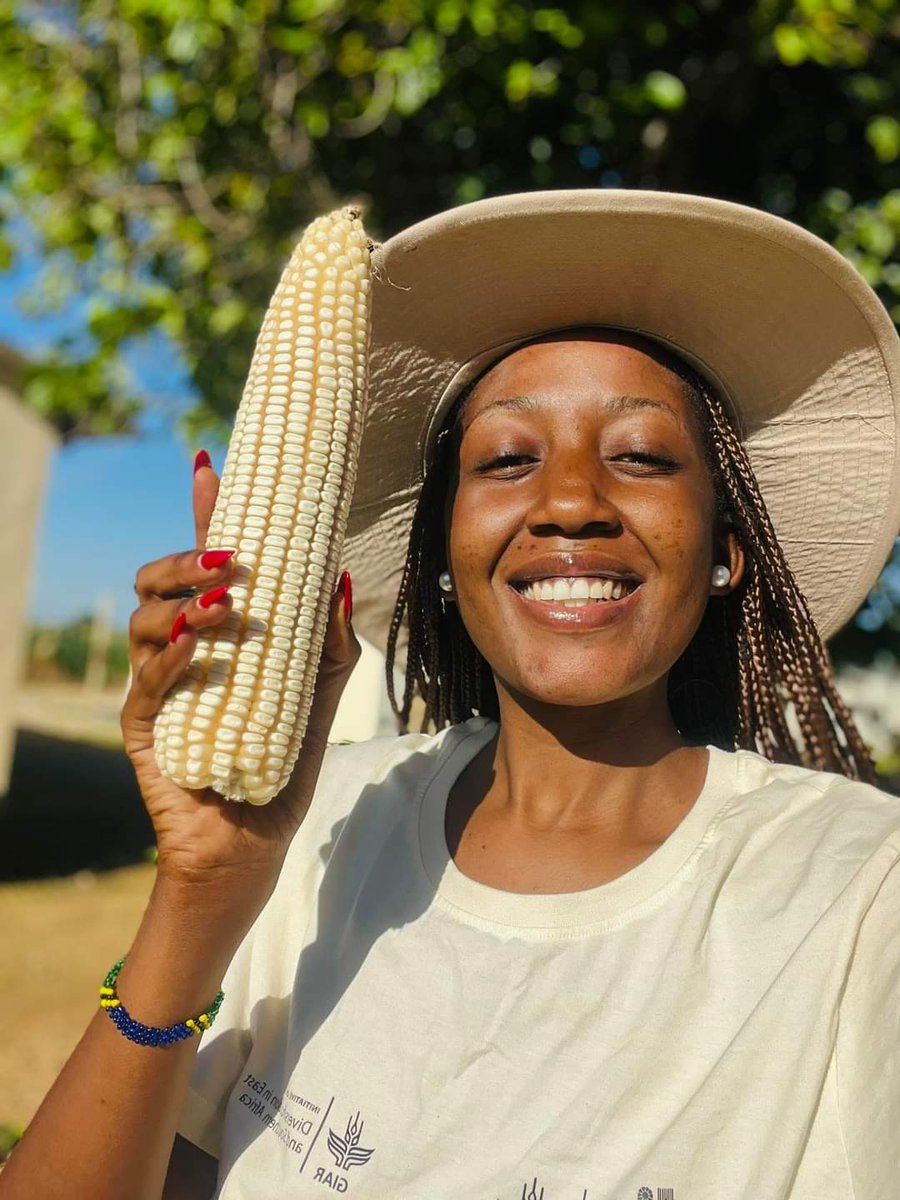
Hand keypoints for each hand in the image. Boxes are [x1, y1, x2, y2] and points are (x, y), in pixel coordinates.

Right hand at [121, 455, 360, 890]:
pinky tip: (198, 649)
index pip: (203, 563)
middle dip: (190, 557)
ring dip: (184, 603)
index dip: (204, 512)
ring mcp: (157, 685)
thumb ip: (330, 644)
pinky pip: (147, 681)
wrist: (254, 840)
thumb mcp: (320, 695)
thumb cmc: (284, 763)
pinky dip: (172, 660)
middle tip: (236, 560)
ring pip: (145, 619)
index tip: (210, 463)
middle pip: (158, 579)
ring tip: (227, 606)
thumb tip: (340, 580)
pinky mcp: (144, 726)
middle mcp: (180, 650)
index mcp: (219, 634)